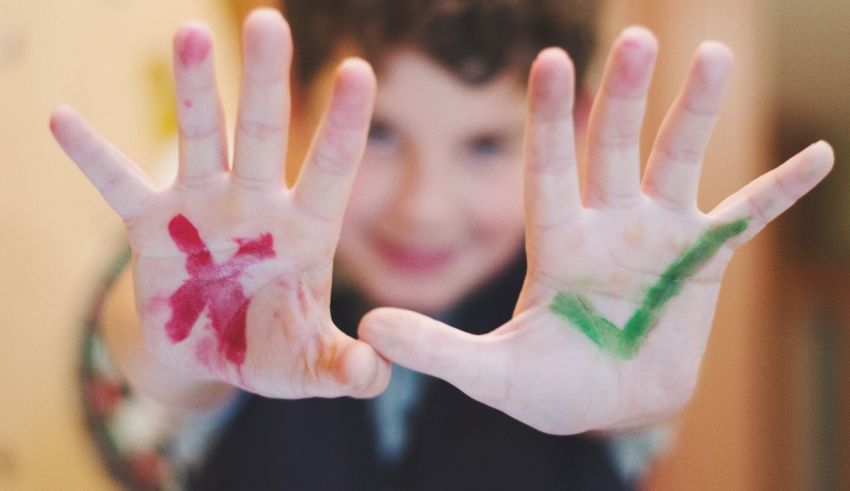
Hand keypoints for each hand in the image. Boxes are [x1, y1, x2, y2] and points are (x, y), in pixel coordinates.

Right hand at [51, 10, 389, 397]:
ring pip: (200, 137)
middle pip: (264, 132)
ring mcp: (203, 207)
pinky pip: (119, 184)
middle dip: (266, 80)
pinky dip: (92, 155)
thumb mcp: (309, 368)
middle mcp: (256, 203)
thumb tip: (371, 374)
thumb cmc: (270, 349)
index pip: (332, 169)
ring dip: (193, 89)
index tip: (359, 69)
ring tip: (187, 31)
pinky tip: (63, 118)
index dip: (345, 124)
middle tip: (267, 22)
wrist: (209, 353)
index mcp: (306, 230)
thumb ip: (344, 369)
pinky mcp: (152, 224)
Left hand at [359, 28, 833, 433]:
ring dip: (696, 114)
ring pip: (677, 161)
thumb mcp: (492, 375)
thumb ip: (437, 350)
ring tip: (714, 55)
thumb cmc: (550, 390)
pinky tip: (819, 156)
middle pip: (614, 149)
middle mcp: (607, 223)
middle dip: (624, 98)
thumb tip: (369, 327)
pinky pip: (748, 218)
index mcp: (556, 242)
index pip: (550, 169)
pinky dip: (780, 192)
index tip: (551, 60)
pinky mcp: (703, 260)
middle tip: (635, 38)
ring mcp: (658, 236)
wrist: (608, 405)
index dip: (552, 120)